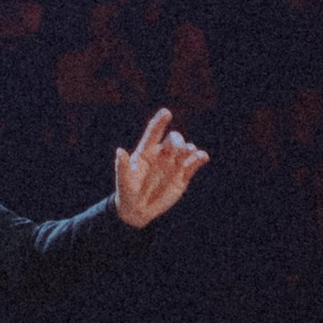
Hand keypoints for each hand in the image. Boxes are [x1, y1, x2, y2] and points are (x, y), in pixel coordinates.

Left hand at [114, 107, 208, 228]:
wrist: (137, 210)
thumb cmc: (127, 192)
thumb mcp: (123, 180)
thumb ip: (122, 166)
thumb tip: (120, 151)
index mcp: (146, 152)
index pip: (154, 132)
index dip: (160, 121)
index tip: (167, 112)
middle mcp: (161, 155)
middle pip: (173, 139)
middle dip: (177, 141)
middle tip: (176, 150)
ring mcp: (173, 165)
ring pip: (186, 149)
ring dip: (189, 148)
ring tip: (190, 153)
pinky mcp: (182, 176)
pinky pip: (194, 163)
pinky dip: (199, 158)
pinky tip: (202, 157)